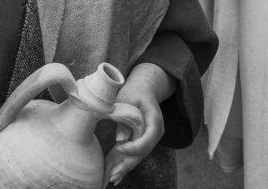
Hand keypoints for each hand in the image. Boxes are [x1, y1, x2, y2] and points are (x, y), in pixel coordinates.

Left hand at [104, 63, 170, 184]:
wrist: (143, 87)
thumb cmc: (134, 91)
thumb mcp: (128, 99)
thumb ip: (125, 118)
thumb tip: (120, 140)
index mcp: (155, 120)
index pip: (147, 139)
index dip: (134, 146)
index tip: (118, 147)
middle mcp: (155, 132)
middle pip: (143, 152)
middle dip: (127, 164)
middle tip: (113, 175)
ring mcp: (150, 138)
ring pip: (138, 156)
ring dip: (125, 168)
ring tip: (112, 178)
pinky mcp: (142, 141)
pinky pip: (135, 155)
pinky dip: (125, 165)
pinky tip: (117, 176)